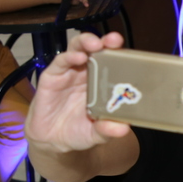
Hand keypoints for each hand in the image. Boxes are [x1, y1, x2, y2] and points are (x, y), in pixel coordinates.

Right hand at [27, 31, 129, 152]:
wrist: (53, 141)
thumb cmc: (78, 131)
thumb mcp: (96, 134)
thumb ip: (108, 130)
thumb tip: (123, 129)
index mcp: (102, 82)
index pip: (112, 62)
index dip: (120, 53)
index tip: (130, 50)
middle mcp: (86, 73)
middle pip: (96, 50)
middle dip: (105, 41)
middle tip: (114, 40)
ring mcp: (69, 73)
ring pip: (77, 49)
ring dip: (86, 42)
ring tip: (95, 44)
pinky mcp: (52, 76)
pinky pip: (60, 62)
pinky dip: (69, 57)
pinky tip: (78, 57)